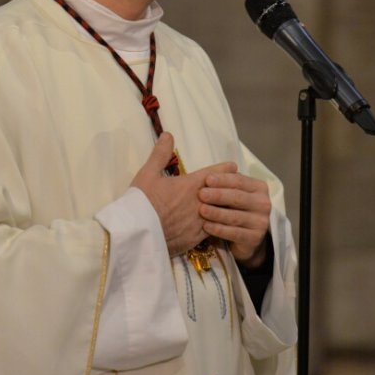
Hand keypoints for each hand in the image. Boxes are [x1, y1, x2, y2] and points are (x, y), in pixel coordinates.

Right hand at [131, 132, 236, 256]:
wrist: (136, 234)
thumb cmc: (141, 202)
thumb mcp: (148, 174)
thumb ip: (160, 154)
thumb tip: (168, 134)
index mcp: (190, 185)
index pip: (214, 174)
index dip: (225, 169)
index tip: (233, 167)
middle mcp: (199, 203)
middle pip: (223, 194)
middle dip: (230, 190)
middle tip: (238, 187)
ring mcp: (199, 222)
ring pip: (221, 214)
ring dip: (226, 209)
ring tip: (233, 207)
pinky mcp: (195, 239)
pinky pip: (213, 231)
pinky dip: (217, 227)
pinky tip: (219, 227)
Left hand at [199, 171, 271, 266]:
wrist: (245, 237)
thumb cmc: (235, 208)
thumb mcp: (233, 192)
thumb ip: (227, 180)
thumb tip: (226, 165)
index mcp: (259, 188)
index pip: (239, 181)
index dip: (222, 179)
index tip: (206, 179)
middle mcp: (263, 204)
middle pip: (238, 197)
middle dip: (218, 195)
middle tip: (201, 194)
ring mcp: (261, 222)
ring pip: (235, 216)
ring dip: (216, 213)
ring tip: (201, 210)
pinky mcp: (254, 238)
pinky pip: (235, 233)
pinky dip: (219, 229)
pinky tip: (206, 226)